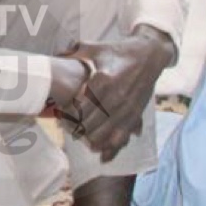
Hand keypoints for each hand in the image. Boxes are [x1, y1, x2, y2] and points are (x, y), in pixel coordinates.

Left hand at [66, 29, 175, 161]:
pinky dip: (112, 148)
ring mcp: (127, 108)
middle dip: (75, 127)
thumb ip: (73, 52)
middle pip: (90, 123)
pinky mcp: (136, 115)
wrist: (150, 55)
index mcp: (103, 81)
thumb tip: (55, 54)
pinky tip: (103, 156)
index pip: (80, 106)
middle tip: (65, 127)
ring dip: (90, 139)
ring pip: (104, 133)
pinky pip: (123, 137)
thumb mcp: (95, 48)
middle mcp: (115, 98)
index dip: (67, 114)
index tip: (58, 114)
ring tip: (81, 138)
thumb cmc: (119, 51)